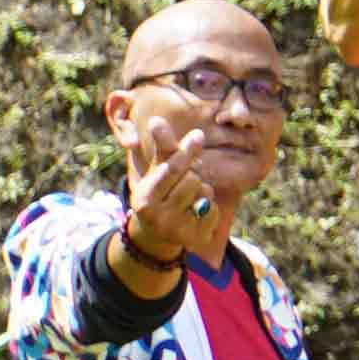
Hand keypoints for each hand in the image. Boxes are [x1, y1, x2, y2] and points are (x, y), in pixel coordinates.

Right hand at [120, 137, 244, 276]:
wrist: (158, 233)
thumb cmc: (159, 192)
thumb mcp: (157, 171)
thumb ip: (162, 149)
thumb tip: (156, 120)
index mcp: (144, 199)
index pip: (171, 170)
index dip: (186, 152)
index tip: (198, 135)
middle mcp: (157, 218)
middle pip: (192, 180)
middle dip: (193, 175)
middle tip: (186, 179)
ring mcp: (176, 231)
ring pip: (204, 194)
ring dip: (202, 190)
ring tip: (189, 197)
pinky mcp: (195, 239)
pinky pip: (214, 211)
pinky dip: (210, 207)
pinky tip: (196, 212)